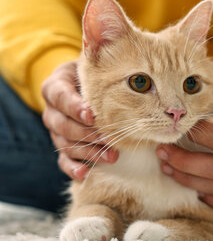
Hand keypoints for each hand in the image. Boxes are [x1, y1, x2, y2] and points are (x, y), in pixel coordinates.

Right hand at [41, 60, 117, 179]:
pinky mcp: (63, 145)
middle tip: (109, 138)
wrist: (84, 84)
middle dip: (87, 134)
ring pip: (65, 144)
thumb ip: (103, 69)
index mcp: (55, 87)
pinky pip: (63, 160)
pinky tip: (85, 173)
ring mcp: (56, 130)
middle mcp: (52, 110)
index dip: (74, 107)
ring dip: (88, 152)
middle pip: (63, 125)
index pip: (60, 96)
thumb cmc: (94, 75)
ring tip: (112, 156)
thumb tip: (132, 72)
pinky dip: (73, 168)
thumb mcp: (94, 67)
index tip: (91, 115)